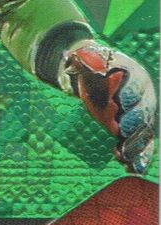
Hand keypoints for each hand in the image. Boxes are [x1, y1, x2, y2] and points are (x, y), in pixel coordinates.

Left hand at [65, 41, 155, 173]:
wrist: (99, 79)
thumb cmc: (95, 68)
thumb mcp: (90, 60)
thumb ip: (87, 60)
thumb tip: (81, 56)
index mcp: (134, 76)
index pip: (135, 84)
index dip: (128, 92)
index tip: (119, 101)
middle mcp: (143, 97)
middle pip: (142, 110)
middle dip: (133, 121)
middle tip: (122, 129)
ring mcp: (141, 116)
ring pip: (143, 131)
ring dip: (135, 143)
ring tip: (122, 153)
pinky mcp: (137, 132)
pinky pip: (143, 146)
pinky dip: (139, 157)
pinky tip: (132, 167)